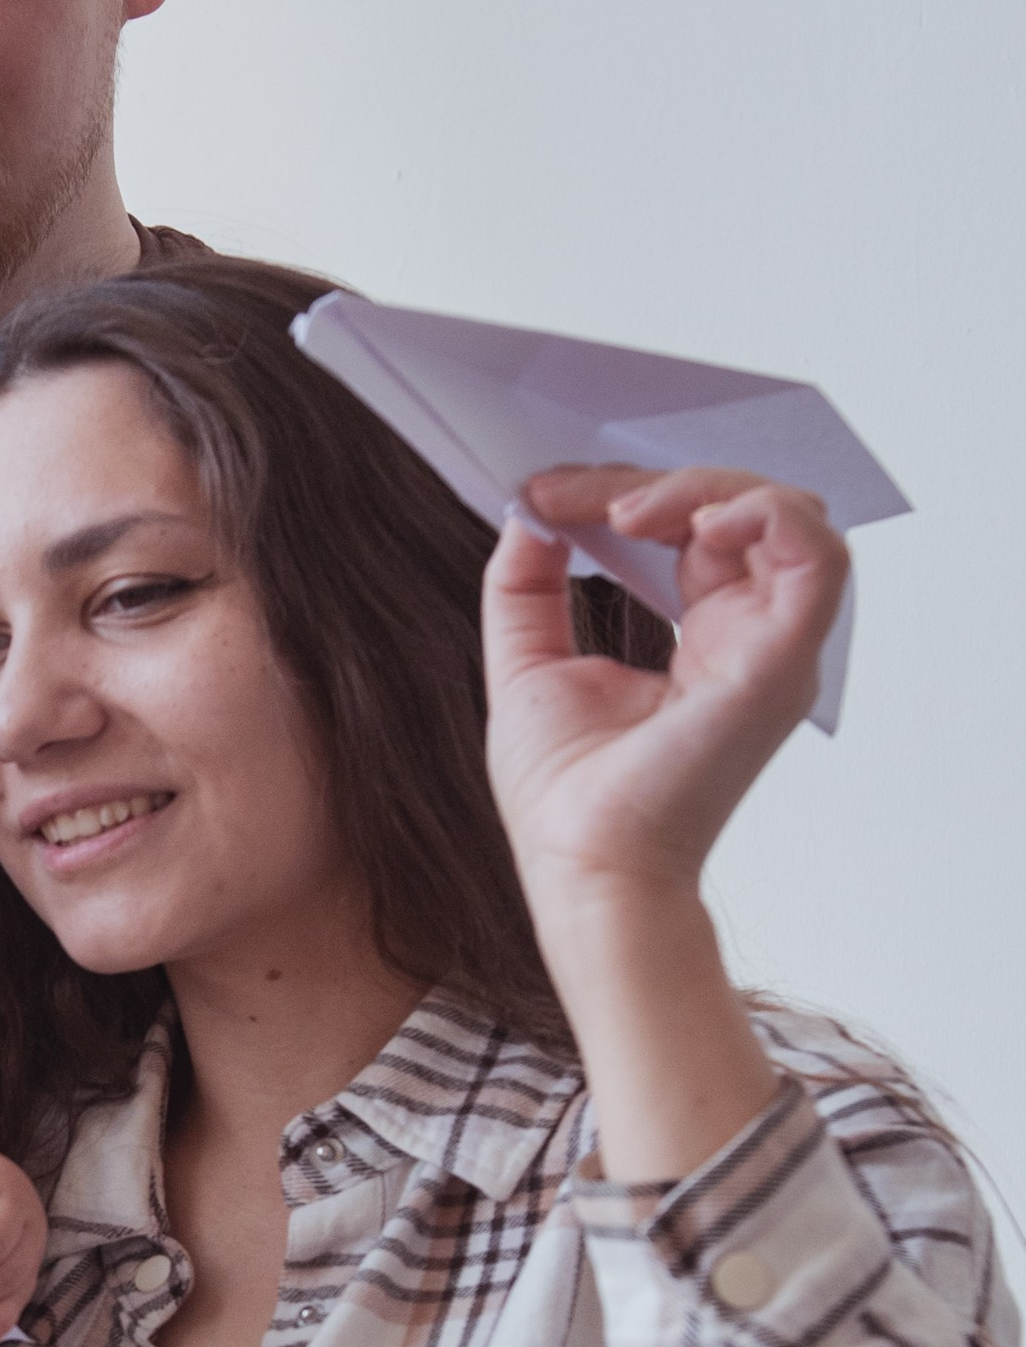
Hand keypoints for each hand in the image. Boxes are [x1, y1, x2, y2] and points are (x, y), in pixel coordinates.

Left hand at [486, 465, 839, 1188]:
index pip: (694, 528)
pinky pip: (818, 554)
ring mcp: (775, 647)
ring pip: (789, 514)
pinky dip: (764, 515)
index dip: (626, 492)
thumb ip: (528, 586)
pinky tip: (694, 523)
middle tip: (573, 491)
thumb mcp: (528, 664)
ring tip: (629, 508)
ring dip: (709, 486)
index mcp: (706, 638)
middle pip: (741, 509)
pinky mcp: (783, 660)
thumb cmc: (564, 797)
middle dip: (654, 480)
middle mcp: (751, 636)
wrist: (581, 866)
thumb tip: (529, 513)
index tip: (545, 494)